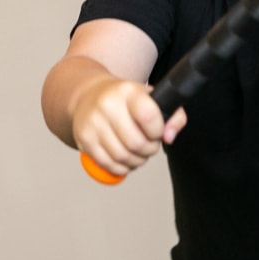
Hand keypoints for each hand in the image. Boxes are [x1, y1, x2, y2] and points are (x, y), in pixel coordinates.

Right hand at [72, 76, 188, 177]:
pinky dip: (121, 167)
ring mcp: (94, 123)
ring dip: (136, 161)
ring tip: (138, 153)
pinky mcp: (84, 139)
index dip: (157, 131)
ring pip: (122, 157)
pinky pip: (108, 164)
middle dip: (148, 150)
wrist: (89, 95)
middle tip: (148, 145)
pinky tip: (125, 159)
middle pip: (136, 143)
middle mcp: (108, 105)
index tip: (156, 131)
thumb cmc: (124, 99)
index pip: (149, 116)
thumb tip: (169, 137)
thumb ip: (173, 116)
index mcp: (128, 91)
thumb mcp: (151, 97)